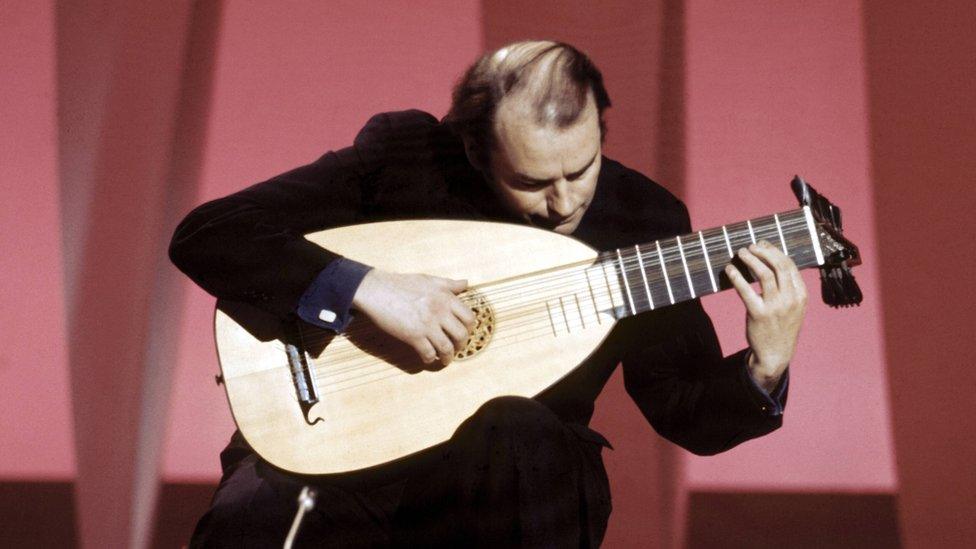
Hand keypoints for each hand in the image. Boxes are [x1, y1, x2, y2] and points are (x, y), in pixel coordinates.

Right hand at [351, 269, 475, 364]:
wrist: (377, 290)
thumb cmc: (402, 284)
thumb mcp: (429, 280)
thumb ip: (449, 284)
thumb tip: (466, 283)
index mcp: (445, 297)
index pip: (469, 317)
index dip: (470, 328)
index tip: (465, 332)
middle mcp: (439, 311)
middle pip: (461, 335)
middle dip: (462, 345)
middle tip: (457, 348)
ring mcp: (427, 325)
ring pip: (447, 348)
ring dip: (448, 357)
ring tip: (446, 359)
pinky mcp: (413, 336)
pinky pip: (428, 353)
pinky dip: (430, 359)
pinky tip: (428, 358)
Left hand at [724, 240, 807, 391]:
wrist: (776, 354)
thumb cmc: (782, 327)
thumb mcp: (794, 307)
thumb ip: (789, 287)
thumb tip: (774, 262)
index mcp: (801, 295)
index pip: (790, 265)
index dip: (775, 251)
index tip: (763, 244)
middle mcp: (791, 299)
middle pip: (778, 266)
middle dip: (764, 252)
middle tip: (751, 246)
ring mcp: (775, 307)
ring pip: (764, 274)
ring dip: (751, 260)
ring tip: (741, 253)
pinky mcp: (758, 314)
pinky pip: (746, 290)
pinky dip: (737, 277)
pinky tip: (730, 269)